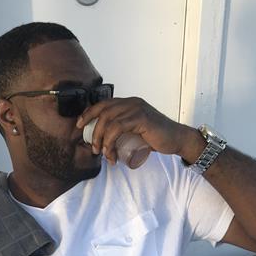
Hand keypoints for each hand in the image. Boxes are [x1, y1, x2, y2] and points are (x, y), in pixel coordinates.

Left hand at [75, 96, 190, 164]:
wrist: (177, 140)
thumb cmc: (156, 138)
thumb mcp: (136, 131)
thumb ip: (125, 130)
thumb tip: (106, 142)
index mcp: (129, 103)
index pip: (103, 104)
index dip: (88, 113)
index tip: (79, 126)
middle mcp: (132, 102)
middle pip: (102, 111)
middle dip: (92, 129)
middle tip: (92, 147)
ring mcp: (136, 108)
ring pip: (108, 121)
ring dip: (100, 139)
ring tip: (102, 154)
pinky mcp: (141, 118)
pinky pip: (118, 128)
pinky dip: (109, 141)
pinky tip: (109, 151)